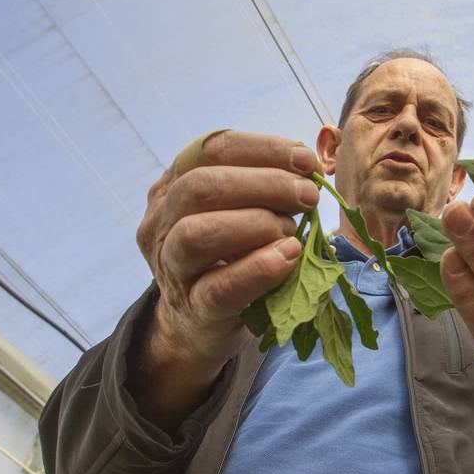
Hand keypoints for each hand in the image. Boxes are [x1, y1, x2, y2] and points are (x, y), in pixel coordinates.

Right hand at [131, 131, 318, 422]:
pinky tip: (288, 257)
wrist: (199, 324)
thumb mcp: (239, 213)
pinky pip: (220, 287)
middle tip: (308, 197)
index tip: (306, 161)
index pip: (211, 149)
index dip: (263, 149)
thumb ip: (265, 187)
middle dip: (264, 184)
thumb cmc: (228, 257)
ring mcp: (171, 267)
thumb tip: (311, 166)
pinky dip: (258, 269)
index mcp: (173, 185)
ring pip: (196, 233)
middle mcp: (161, 221)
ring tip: (292, 231)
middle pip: (200, 186)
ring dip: (255, 224)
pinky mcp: (193, 308)